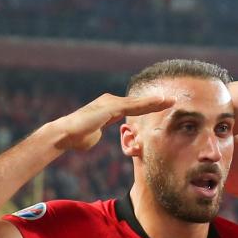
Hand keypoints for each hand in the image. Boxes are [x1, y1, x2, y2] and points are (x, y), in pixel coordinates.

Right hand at [52, 92, 176, 151]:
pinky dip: (148, 104)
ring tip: (171, 100)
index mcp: (107, 108)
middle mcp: (110, 101)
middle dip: (155, 102)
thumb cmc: (76, 137)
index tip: (161, 107)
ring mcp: (110, 103)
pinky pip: (133, 106)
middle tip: (172, 100)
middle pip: (137, 103)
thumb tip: (97, 135)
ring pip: (137, 103)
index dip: (146, 107)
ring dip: (155, 102)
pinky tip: (160, 102)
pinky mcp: (111, 107)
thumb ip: (98, 132)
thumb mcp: (92, 135)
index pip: (131, 108)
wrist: (65, 135)